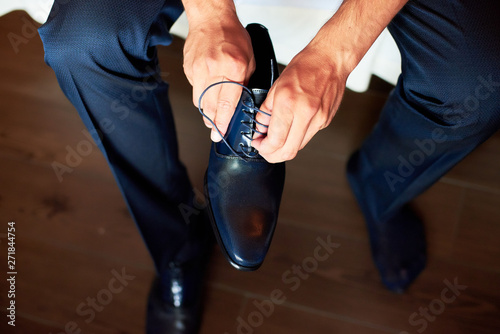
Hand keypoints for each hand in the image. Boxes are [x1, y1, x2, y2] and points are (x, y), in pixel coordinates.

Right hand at [183, 10, 254, 141]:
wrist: (211, 18)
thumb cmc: (232, 36)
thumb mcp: (249, 60)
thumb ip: (245, 83)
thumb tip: (240, 103)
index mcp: (232, 69)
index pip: (226, 104)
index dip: (222, 123)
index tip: (220, 134)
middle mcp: (213, 70)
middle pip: (210, 107)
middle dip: (213, 123)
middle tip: (215, 131)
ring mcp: (198, 70)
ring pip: (199, 101)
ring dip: (206, 111)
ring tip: (212, 116)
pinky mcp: (189, 69)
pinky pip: (194, 89)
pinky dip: (201, 95)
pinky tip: (207, 93)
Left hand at [252, 45, 346, 162]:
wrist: (330, 59)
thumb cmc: (305, 66)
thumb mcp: (277, 86)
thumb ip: (266, 110)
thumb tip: (260, 128)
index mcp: (289, 104)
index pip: (275, 141)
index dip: (263, 147)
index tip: (257, 143)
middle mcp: (305, 115)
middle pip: (288, 152)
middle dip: (272, 155)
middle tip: (264, 148)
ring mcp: (318, 120)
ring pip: (298, 147)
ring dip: (284, 147)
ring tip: (275, 138)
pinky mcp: (325, 121)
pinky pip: (307, 137)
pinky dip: (295, 138)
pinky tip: (290, 128)